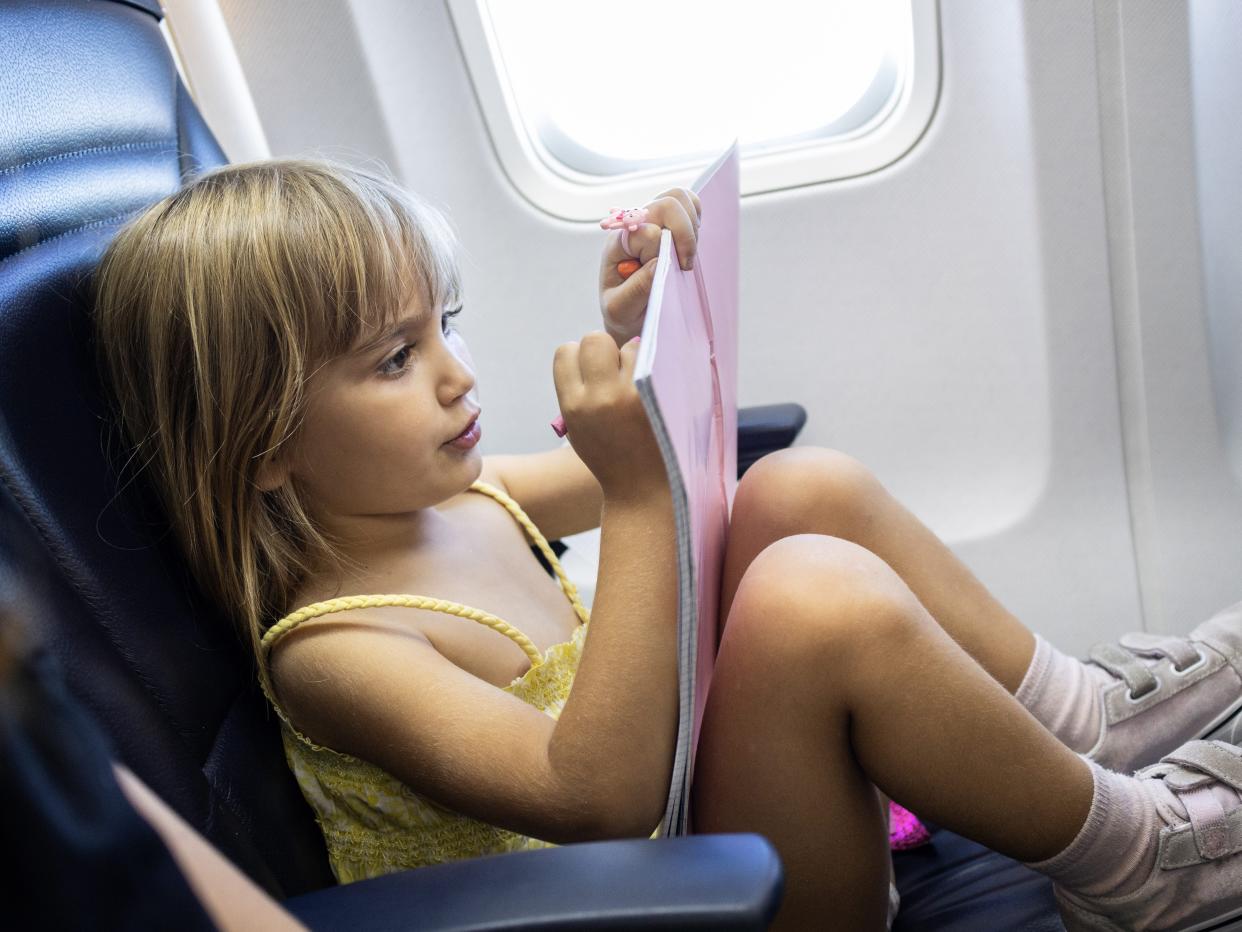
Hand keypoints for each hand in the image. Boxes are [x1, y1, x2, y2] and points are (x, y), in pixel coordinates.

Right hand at [552, 332, 663, 499]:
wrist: (644, 490)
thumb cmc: (611, 457)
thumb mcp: (578, 429)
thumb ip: (578, 391)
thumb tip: (594, 352)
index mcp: (573, 405)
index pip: (566, 351)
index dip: (579, 356)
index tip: (591, 370)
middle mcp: (599, 397)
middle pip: (595, 338)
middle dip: (605, 349)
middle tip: (616, 370)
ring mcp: (631, 395)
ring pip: (629, 347)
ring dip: (635, 359)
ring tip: (640, 387)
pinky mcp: (660, 397)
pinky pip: (656, 360)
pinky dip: (657, 367)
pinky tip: (657, 388)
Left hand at [599, 188, 701, 345]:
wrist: (627, 317)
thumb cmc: (622, 313)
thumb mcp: (620, 309)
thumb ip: (636, 288)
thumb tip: (658, 263)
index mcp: (619, 243)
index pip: (649, 230)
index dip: (665, 249)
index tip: (677, 270)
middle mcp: (635, 226)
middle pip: (668, 202)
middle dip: (685, 233)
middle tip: (685, 263)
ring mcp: (653, 222)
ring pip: (680, 197)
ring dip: (692, 226)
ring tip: (686, 255)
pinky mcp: (668, 224)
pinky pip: (688, 205)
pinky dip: (696, 220)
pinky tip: (689, 245)